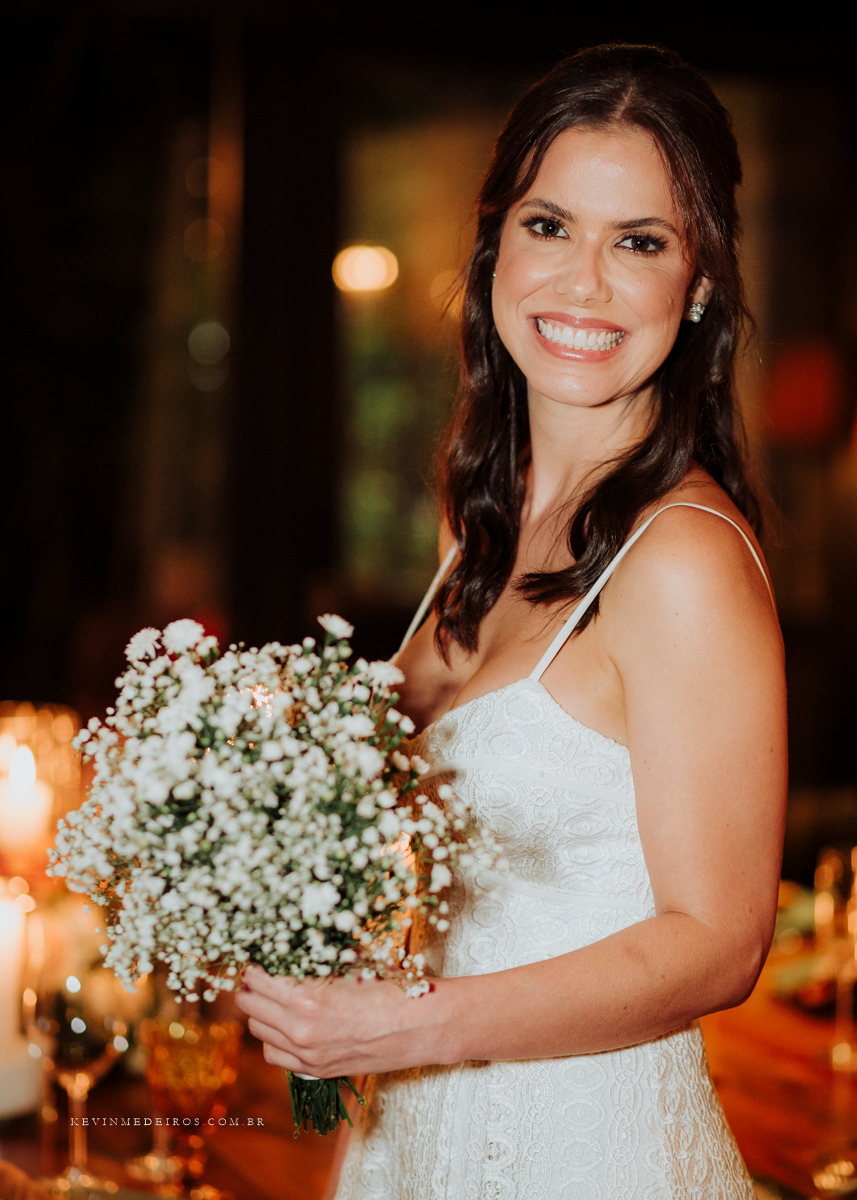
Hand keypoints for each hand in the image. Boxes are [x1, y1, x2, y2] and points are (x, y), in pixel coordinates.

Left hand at [236, 966, 455, 1077]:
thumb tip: (290, 944)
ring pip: (259, 1032)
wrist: (421, 1027)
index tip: (256, 957)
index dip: (253, 965)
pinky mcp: (316, 1071)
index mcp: (307, 998)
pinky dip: (273, 1038)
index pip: (257, 980)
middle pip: (251, 1007)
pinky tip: (286, 1024)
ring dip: (260, 1012)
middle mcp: (300, 1030)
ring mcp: (307, 1055)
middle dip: (252, 987)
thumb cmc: (390, 987)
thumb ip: (315, 958)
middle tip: (259, 973)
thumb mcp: (350, 963)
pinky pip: (275, 1055)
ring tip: (271, 997)